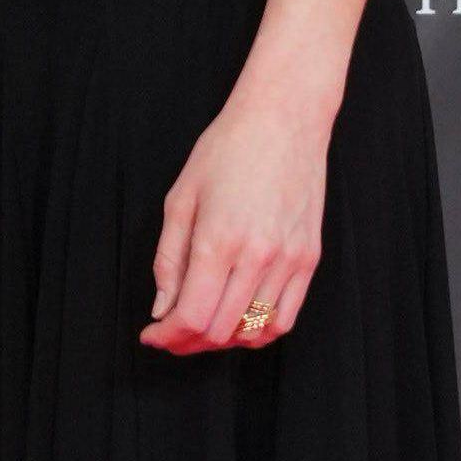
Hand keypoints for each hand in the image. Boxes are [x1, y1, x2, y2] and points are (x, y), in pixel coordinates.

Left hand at [138, 71, 328, 355]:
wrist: (283, 119)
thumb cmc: (227, 149)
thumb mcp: (181, 195)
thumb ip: (169, 258)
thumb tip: (162, 308)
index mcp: (218, 239)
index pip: (191, 316)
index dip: (167, 336)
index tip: (151, 335)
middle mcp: (256, 257)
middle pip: (219, 331)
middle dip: (187, 341)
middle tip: (171, 330)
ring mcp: (288, 261)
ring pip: (253, 332)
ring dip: (221, 338)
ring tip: (202, 323)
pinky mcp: (309, 260)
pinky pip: (285, 319)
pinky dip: (259, 331)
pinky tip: (239, 319)